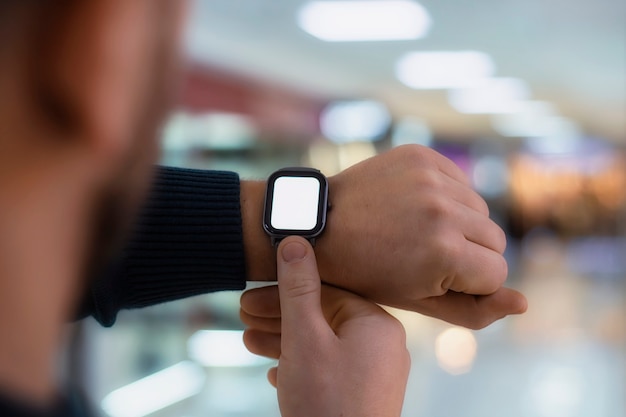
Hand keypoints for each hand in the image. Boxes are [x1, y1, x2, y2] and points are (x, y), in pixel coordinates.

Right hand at [241, 237, 409, 416]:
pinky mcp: (363, 397)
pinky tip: (275, 371)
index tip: (250, 295)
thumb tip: (294, 242)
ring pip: (323, 345)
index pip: (327, 292)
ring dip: (284, 341)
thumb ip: (298, 288)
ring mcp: (375, 375)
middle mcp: (383, 346)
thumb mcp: (304, 337)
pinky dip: (300, 365)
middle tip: (243, 317)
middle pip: (323, 317)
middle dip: (279, 317)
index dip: (285, 291)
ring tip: (248, 342)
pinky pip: (329, 370)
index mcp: (377, 325)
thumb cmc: (326, 405)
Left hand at [316, 145, 526, 328]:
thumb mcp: (418, 301)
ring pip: (480, 211)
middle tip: (425, 255)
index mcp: (444, 253)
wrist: (322, 226)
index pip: (497, 273)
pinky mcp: (422, 156)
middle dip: (469, 254)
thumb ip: (475, 310)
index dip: (468, 282)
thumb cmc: (368, 272)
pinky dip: (447, 198)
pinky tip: (416, 207)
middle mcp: (444, 211)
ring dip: (460, 224)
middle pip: (495, 240)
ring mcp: (431, 178)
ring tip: (419, 231)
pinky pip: (461, 183)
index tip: (434, 277)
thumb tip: (525, 303)